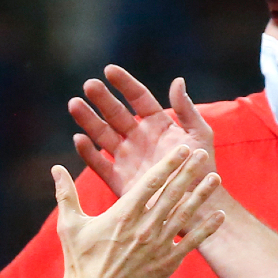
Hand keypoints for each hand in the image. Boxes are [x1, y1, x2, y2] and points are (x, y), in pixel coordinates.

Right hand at [53, 145, 222, 277]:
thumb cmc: (79, 260)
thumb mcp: (69, 225)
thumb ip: (66, 194)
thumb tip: (56, 168)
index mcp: (122, 214)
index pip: (150, 183)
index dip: (168, 164)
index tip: (181, 149)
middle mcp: (143, 227)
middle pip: (172, 194)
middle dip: (189, 172)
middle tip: (203, 154)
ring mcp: (157, 245)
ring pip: (184, 214)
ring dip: (201, 195)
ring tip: (216, 178)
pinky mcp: (166, 263)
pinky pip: (190, 243)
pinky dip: (206, 229)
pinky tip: (219, 216)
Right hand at [70, 65, 215, 197]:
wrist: (198, 206)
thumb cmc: (203, 170)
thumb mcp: (200, 137)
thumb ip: (187, 110)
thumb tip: (177, 81)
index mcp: (157, 125)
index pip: (138, 98)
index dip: (124, 84)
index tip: (109, 70)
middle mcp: (139, 139)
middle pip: (116, 114)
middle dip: (102, 99)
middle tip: (88, 85)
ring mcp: (128, 159)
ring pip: (103, 135)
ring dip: (89, 120)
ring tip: (75, 104)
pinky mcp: (120, 181)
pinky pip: (100, 165)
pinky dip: (89, 153)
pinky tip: (79, 139)